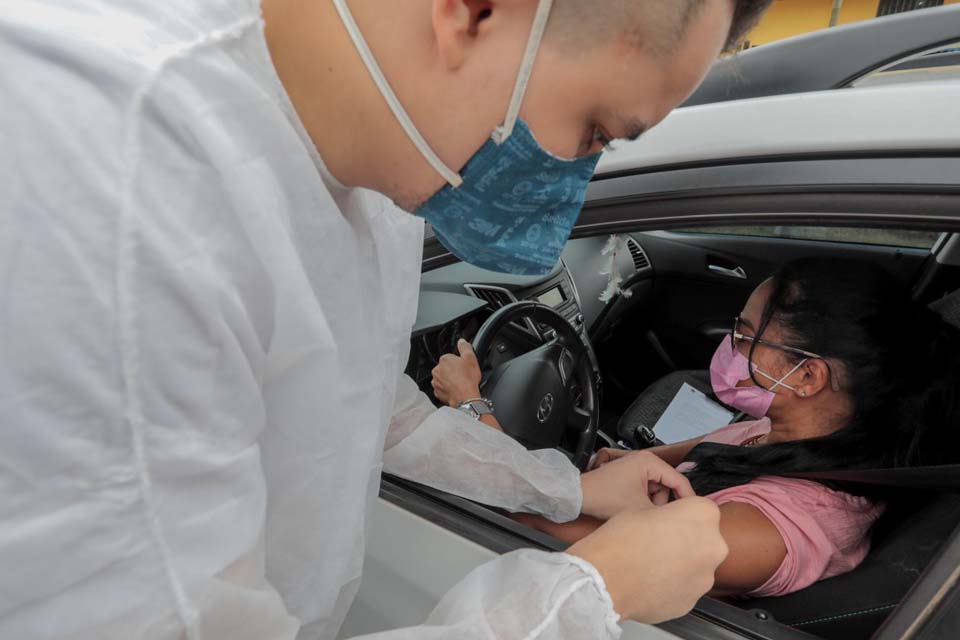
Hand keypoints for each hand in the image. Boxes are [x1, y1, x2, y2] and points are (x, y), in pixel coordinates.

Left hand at [431, 339, 481, 406]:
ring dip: (450, 380)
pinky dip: (447, 389)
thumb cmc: (468, 380)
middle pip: (446, 368)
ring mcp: (436, 382)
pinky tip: (456, 390)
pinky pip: (442, 388)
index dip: (459, 362)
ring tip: (460, 384)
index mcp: (444, 359)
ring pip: (443, 378)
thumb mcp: (471, 358)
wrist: (465, 398)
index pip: (450, 358)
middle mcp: (437, 370)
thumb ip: (465, 347)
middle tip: (463, 376)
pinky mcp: (437, 392)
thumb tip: (461, 341)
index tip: (464, 367)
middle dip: (453, 371)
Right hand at [568, 498, 726, 623]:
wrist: (604, 580)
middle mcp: (713, 545)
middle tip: (660, 541)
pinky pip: (686, 586)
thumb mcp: (643, 509)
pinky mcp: (693, 600)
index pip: (702, 508)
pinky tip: (651, 580)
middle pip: (705, 538)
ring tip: (652, 564)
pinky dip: (674, 583)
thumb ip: (668, 516)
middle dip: (687, 539)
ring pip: (697, 565)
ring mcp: (705, 577)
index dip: (682, 513)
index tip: (670, 518)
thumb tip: (671, 523)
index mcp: (702, 515)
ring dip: (681, 563)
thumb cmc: (620, 541)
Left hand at [580, 450, 693, 519]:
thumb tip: (681, 520)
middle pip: (668, 486)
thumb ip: (664, 514)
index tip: (693, 515)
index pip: (680, 481)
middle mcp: (645, 461)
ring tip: (638, 512)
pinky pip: (646, 491)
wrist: (577, 496)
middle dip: (663, 504)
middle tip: (654, 516)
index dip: (688, 500)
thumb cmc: (602, 496)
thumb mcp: (639, 508)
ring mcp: (637, 468)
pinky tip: (633, 510)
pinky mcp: (630, 477)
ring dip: (652, 504)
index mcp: (650, 462)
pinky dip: (643, 502)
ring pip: (657, 490)